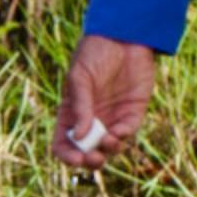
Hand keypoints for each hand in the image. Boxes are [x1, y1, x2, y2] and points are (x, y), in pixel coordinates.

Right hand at [53, 34, 155, 170]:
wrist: (125, 36)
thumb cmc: (95, 53)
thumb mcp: (80, 77)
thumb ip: (80, 106)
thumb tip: (79, 136)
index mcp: (71, 113)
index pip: (64, 143)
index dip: (67, 155)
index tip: (75, 158)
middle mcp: (91, 120)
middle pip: (87, 151)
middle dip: (90, 160)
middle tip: (94, 157)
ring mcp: (112, 117)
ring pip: (109, 147)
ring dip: (108, 151)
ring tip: (109, 141)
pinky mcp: (133, 112)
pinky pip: (128, 132)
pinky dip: (123, 137)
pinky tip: (120, 132)